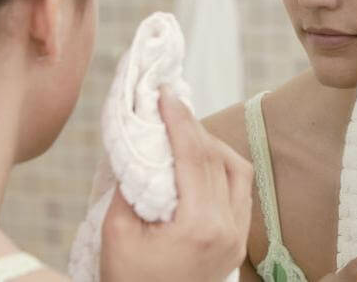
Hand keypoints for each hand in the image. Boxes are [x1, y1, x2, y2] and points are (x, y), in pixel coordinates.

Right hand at [99, 87, 253, 281]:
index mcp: (200, 226)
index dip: (179, 119)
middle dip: (192, 125)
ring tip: (185, 130)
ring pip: (236, 170)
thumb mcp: (116, 233)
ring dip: (212, 144)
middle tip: (171, 104)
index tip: (165, 94)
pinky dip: (224, 166)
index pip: (193, 156)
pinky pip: (240, 190)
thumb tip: (141, 148)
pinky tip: (203, 159)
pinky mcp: (238, 241)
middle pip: (215, 158)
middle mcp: (228, 228)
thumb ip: (130, 186)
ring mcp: (237, 236)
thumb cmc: (129, 281)